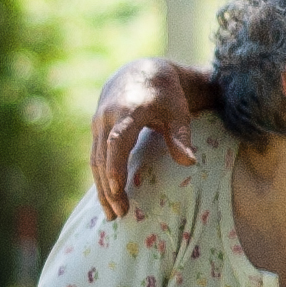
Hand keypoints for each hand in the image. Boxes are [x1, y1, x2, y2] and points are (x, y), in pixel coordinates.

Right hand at [90, 58, 195, 219]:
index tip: (117, 190)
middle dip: (109, 187)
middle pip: (103, 156)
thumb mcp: (178, 110)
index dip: (116, 165)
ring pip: (96, 161)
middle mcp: (107, 116)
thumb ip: (181, 136)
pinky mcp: (96, 131)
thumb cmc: (164, 93)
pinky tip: (108, 199)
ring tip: (113, 215)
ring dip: (102, 188)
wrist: (139, 71)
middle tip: (119, 214)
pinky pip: (95, 158)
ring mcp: (98, 124)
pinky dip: (100, 180)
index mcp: (129, 109)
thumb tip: (189, 163)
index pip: (118, 140)